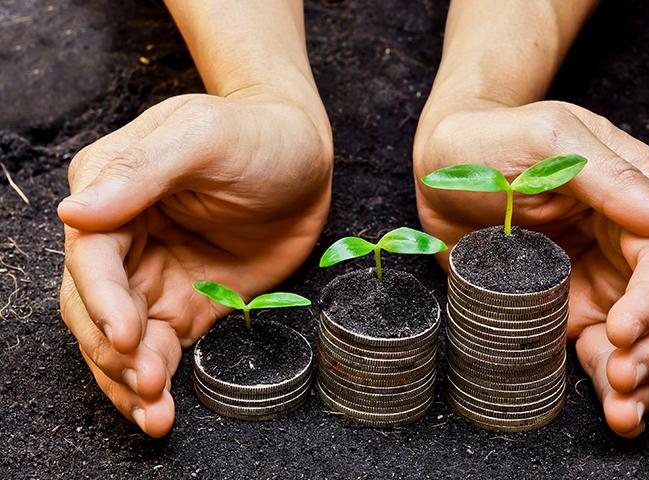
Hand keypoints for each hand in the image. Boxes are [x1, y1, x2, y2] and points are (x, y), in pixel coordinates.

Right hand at [59, 91, 331, 436]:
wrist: (306, 157)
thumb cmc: (256, 134)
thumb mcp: (203, 136)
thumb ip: (141, 172)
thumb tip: (73, 214)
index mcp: (112, 190)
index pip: (90, 256)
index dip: (102, 300)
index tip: (126, 334)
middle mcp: (124, 237)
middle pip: (94, 305)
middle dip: (113, 350)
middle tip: (146, 383)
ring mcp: (155, 274)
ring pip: (122, 336)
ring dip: (129, 377)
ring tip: (153, 413)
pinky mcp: (190, 303)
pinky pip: (162, 347)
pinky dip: (157, 376)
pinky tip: (161, 407)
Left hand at [414, 99, 648, 437]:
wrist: (441, 165)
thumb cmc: (492, 140)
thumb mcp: (550, 142)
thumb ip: (612, 179)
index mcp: (634, 196)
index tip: (621, 331)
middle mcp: (625, 243)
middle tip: (624, 378)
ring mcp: (598, 279)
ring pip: (645, 337)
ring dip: (645, 376)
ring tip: (623, 410)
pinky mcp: (566, 307)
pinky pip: (598, 350)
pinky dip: (609, 381)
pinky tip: (612, 407)